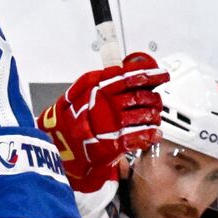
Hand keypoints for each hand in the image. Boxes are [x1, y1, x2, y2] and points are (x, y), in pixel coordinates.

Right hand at [39, 53, 167, 189]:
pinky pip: (138, 136)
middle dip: (153, 100)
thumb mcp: (78, 93)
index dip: (149, 75)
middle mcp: (102, 102)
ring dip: (153, 117)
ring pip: (143, 115)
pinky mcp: (110, 144)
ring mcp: (107, 124)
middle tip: (156, 102)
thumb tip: (129, 70)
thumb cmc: (67, 121)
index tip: (162, 75)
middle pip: (140, 96)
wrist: (55, 147)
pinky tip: (154, 134)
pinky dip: (149, 134)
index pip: (128, 76)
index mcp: (94, 86)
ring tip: (153, 119)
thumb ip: (101, 82)